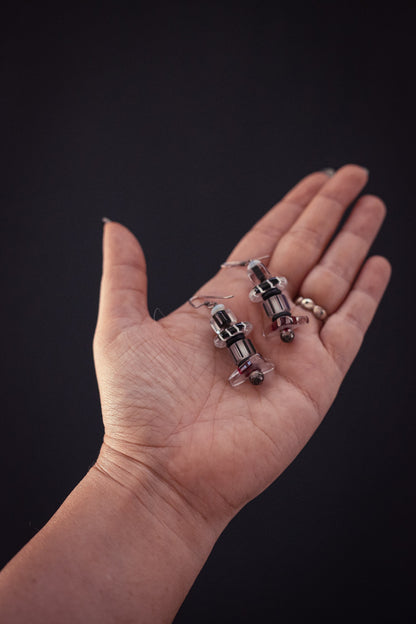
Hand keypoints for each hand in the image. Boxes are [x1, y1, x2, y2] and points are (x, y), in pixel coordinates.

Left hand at [93, 165, 389, 532]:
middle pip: (304, 251)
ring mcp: (292, 348)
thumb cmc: (139, 407)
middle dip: (329, 212)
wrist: (165, 474)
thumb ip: (126, 275)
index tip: (314, 180)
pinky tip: (377, 265)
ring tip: (372, 206)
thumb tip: (115, 226)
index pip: (266, 242)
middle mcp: (261, 319)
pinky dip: (365, 295)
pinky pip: (348, 328)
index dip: (290, 208)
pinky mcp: (317, 379)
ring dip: (352, 242)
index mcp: (222, 302)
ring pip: (331, 281)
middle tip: (354, 175)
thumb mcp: (121, 328)